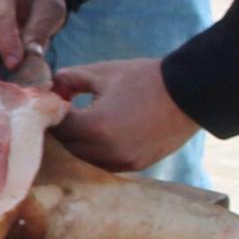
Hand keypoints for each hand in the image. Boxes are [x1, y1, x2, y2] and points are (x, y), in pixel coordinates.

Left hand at [47, 56, 198, 170]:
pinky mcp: (136, 166)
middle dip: (60, 129)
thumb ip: (69, 79)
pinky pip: (104, 164)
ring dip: (76, 144)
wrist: (189, 94)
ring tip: (77, 124)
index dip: (50, 113)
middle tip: (58, 114)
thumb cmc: (144, 79)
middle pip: (67, 146)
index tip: (50, 103)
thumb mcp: (102, 73)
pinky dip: (95, 153)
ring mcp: (123, 162)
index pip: (57, 127)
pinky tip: (97, 136)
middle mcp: (107, 151)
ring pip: (84, 159)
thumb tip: (50, 88)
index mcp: (96, 126)